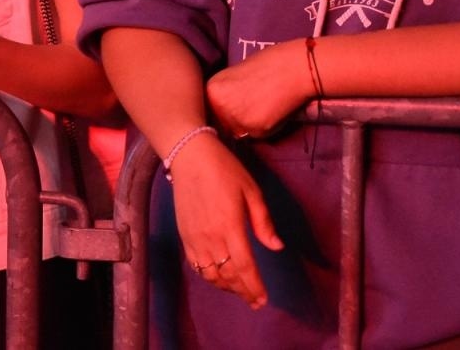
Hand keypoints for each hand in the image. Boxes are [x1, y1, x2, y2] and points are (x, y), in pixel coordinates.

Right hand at [168, 132, 282, 308]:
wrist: (189, 156)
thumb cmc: (225, 170)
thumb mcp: (251, 191)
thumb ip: (263, 222)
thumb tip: (276, 247)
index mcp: (230, 226)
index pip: (244, 267)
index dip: (254, 287)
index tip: (263, 300)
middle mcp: (211, 238)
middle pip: (227, 275)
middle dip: (243, 292)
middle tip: (255, 301)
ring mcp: (194, 238)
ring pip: (210, 274)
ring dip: (226, 287)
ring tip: (239, 291)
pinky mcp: (184, 235)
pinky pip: (196, 265)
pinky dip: (209, 276)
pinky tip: (219, 277)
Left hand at [205, 40, 313, 138]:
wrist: (294, 67)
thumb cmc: (269, 65)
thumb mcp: (235, 76)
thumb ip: (225, 93)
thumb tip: (222, 110)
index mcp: (211, 89)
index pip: (210, 112)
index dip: (224, 112)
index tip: (237, 106)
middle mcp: (218, 105)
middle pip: (223, 125)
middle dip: (236, 120)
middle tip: (255, 104)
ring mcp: (235, 118)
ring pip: (240, 132)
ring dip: (251, 125)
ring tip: (265, 104)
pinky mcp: (255, 129)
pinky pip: (257, 135)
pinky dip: (266, 128)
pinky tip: (274, 109)